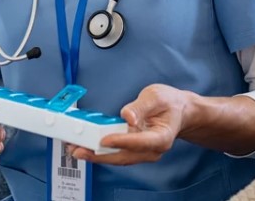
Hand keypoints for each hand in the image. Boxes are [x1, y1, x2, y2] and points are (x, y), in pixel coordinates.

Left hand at [69, 84, 193, 165]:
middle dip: (100, 155)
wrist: (178, 111)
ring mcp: (142, 152)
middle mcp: (152, 150)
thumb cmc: (169, 103)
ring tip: (76, 149)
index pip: (140, 142)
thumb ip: (141, 106)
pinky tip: (86, 147)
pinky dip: (101, 151)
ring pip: (118, 158)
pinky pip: (116, 154)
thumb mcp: (156, 96)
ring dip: (96, 155)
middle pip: (124, 156)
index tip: (105, 139)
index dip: (122, 141)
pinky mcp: (134, 151)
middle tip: (79, 150)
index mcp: (162, 137)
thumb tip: (127, 116)